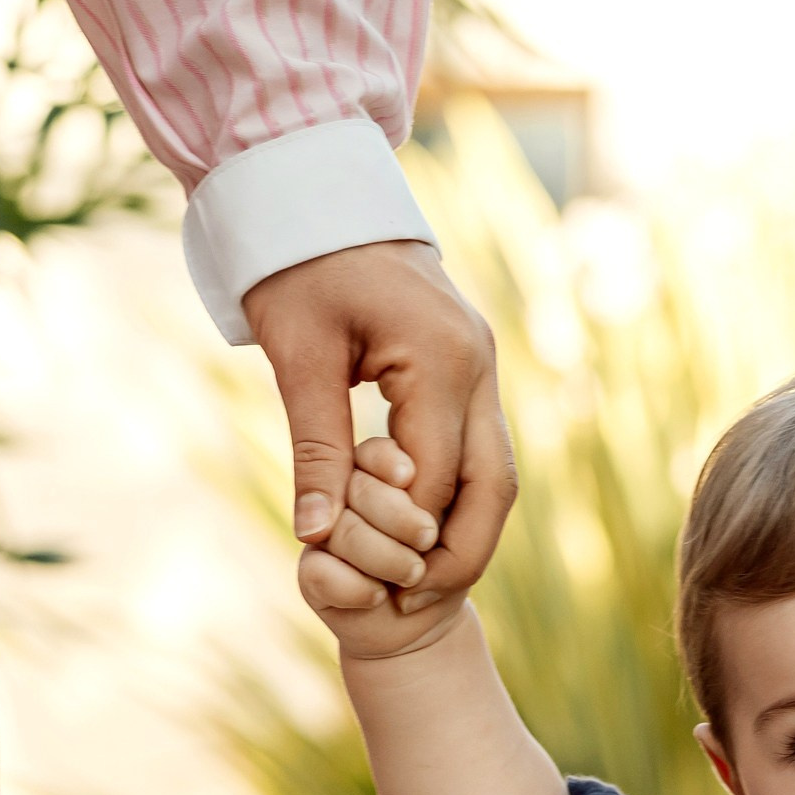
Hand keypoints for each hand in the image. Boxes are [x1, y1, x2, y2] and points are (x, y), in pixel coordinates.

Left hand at [245, 240, 517, 615]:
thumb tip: (316, 535)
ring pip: (499, 473)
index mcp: (441, 358)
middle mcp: (479, 364)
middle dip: (461, 552)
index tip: (374, 583)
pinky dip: (458, 496)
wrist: (316, 194)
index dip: (408, 539)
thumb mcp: (296, 356)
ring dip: (467, 530)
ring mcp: (483, 365)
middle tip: (414, 600)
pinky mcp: (472, 367)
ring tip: (420, 576)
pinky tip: (420, 528)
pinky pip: (481, 449)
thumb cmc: (296, 266)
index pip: (438, 479)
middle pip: (495, 486)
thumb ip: (314, 448)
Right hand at [296, 435, 469, 664]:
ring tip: (413, 573)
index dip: (395, 468)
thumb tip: (405, 488)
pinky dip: (357, 590)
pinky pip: (320, 572)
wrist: (424, 624)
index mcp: (379, 473)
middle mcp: (344, 496)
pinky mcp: (311, 571)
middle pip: (360, 490)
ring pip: (340, 531)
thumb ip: (443, 507)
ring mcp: (322, 532)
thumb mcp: (461, 536)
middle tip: (428, 541)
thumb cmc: (444, 569)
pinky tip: (377, 596)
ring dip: (385, 558)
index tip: (413, 482)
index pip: (377, 454)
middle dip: (402, 521)